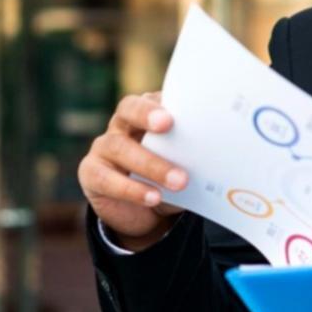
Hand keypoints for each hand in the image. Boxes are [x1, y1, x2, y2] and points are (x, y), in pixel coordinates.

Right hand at [77, 92, 189, 250]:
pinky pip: (105, 178)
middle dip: (146, 114)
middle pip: (127, 110)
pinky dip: (130, 189)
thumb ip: (193, 153)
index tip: (175, 111)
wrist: (146, 214)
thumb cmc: (168, 177)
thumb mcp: (183, 163)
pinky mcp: (91, 173)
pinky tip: (153, 198)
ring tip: (179, 181)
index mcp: (146, 115)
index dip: (159, 102)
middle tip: (168, 124)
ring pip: (119, 147)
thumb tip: (220, 151)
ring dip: (150, 164)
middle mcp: (121, 125)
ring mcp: (103, 147)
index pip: (149, 97)